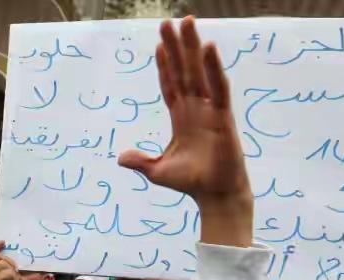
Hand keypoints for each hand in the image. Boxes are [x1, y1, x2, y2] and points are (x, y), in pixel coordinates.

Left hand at [118, 17, 251, 247]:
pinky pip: (218, 86)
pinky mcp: (223, 115)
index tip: (159, 44)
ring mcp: (210, 109)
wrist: (214, 195)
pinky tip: (207, 48)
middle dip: (177, 46)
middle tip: (171, 21)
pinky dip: (213, 67)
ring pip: (199, 71)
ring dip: (193, 47)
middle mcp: (196, 108)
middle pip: (184, 70)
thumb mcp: (157, 171)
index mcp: (181, 117)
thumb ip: (140, 161)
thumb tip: (120, 158)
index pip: (170, 85)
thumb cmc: (191, 182)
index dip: (164, 65)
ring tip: (188, 22)